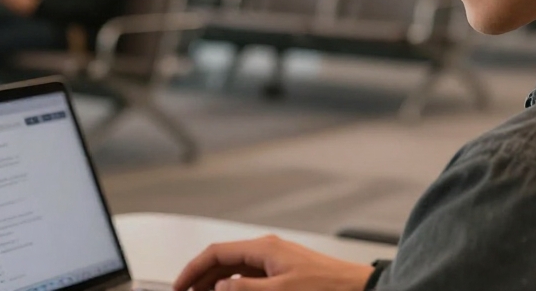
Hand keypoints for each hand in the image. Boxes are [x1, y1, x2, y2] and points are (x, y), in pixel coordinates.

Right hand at [173, 235, 373, 290]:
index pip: (216, 253)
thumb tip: (221, 287)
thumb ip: (245, 288)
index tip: (179, 286)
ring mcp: (274, 258)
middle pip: (223, 259)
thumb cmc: (325, 286)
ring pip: (234, 268)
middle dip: (201, 277)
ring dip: (216, 282)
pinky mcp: (282, 269)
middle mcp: (267, 249)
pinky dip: (234, 284)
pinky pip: (249, 274)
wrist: (356, 287)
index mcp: (264, 248)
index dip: (193, 269)